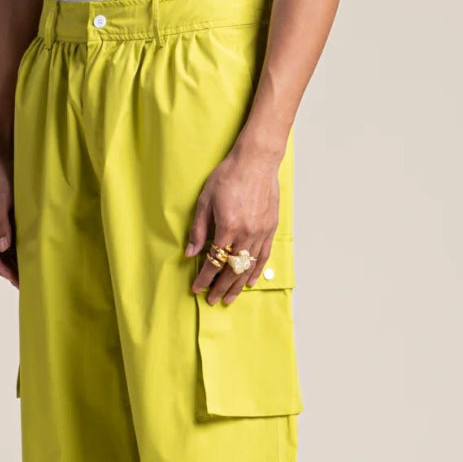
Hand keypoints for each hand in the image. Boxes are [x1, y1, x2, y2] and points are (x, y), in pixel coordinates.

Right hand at [0, 155, 18, 287]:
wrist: (4, 155)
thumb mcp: (1, 199)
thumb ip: (2, 223)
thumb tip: (2, 247)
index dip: (0, 266)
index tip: (12, 278)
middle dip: (8, 269)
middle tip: (22, 283)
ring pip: (4, 247)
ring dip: (14, 261)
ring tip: (27, 275)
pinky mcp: (8, 216)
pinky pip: (12, 237)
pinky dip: (19, 248)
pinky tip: (30, 256)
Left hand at [185, 147, 279, 303]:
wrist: (255, 161)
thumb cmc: (229, 176)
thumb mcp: (205, 200)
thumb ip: (199, 229)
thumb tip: (191, 253)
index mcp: (228, 227)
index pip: (214, 261)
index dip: (205, 278)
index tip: (197, 288)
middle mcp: (246, 233)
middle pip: (232, 269)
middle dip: (221, 287)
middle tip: (212, 300)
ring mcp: (261, 232)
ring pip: (248, 266)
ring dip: (237, 284)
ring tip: (229, 298)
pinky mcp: (270, 228)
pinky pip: (263, 256)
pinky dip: (256, 271)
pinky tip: (249, 281)